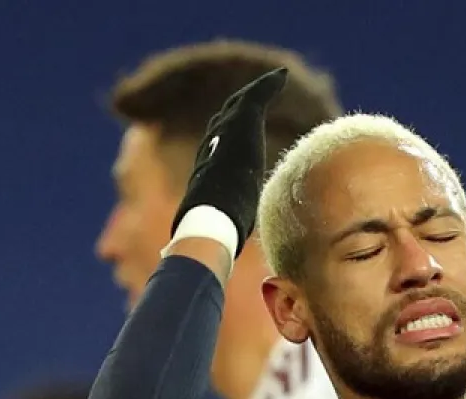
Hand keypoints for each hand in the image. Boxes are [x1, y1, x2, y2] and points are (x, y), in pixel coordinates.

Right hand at [173, 68, 288, 256]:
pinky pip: (255, 99)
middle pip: (221, 122)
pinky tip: (281, 76)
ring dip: (250, 96)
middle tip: (248, 102)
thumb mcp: (207, 234)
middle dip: (233, 111)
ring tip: (267, 85)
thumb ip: (201, 237)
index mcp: (205, 172)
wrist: (209, 220)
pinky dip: (267, 86)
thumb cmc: (209, 235)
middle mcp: (211, 149)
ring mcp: (224, 137)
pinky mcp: (241, 128)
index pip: (213, 149)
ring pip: (236, 108)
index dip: (222, 140)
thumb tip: (184, 255)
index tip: (232, 137)